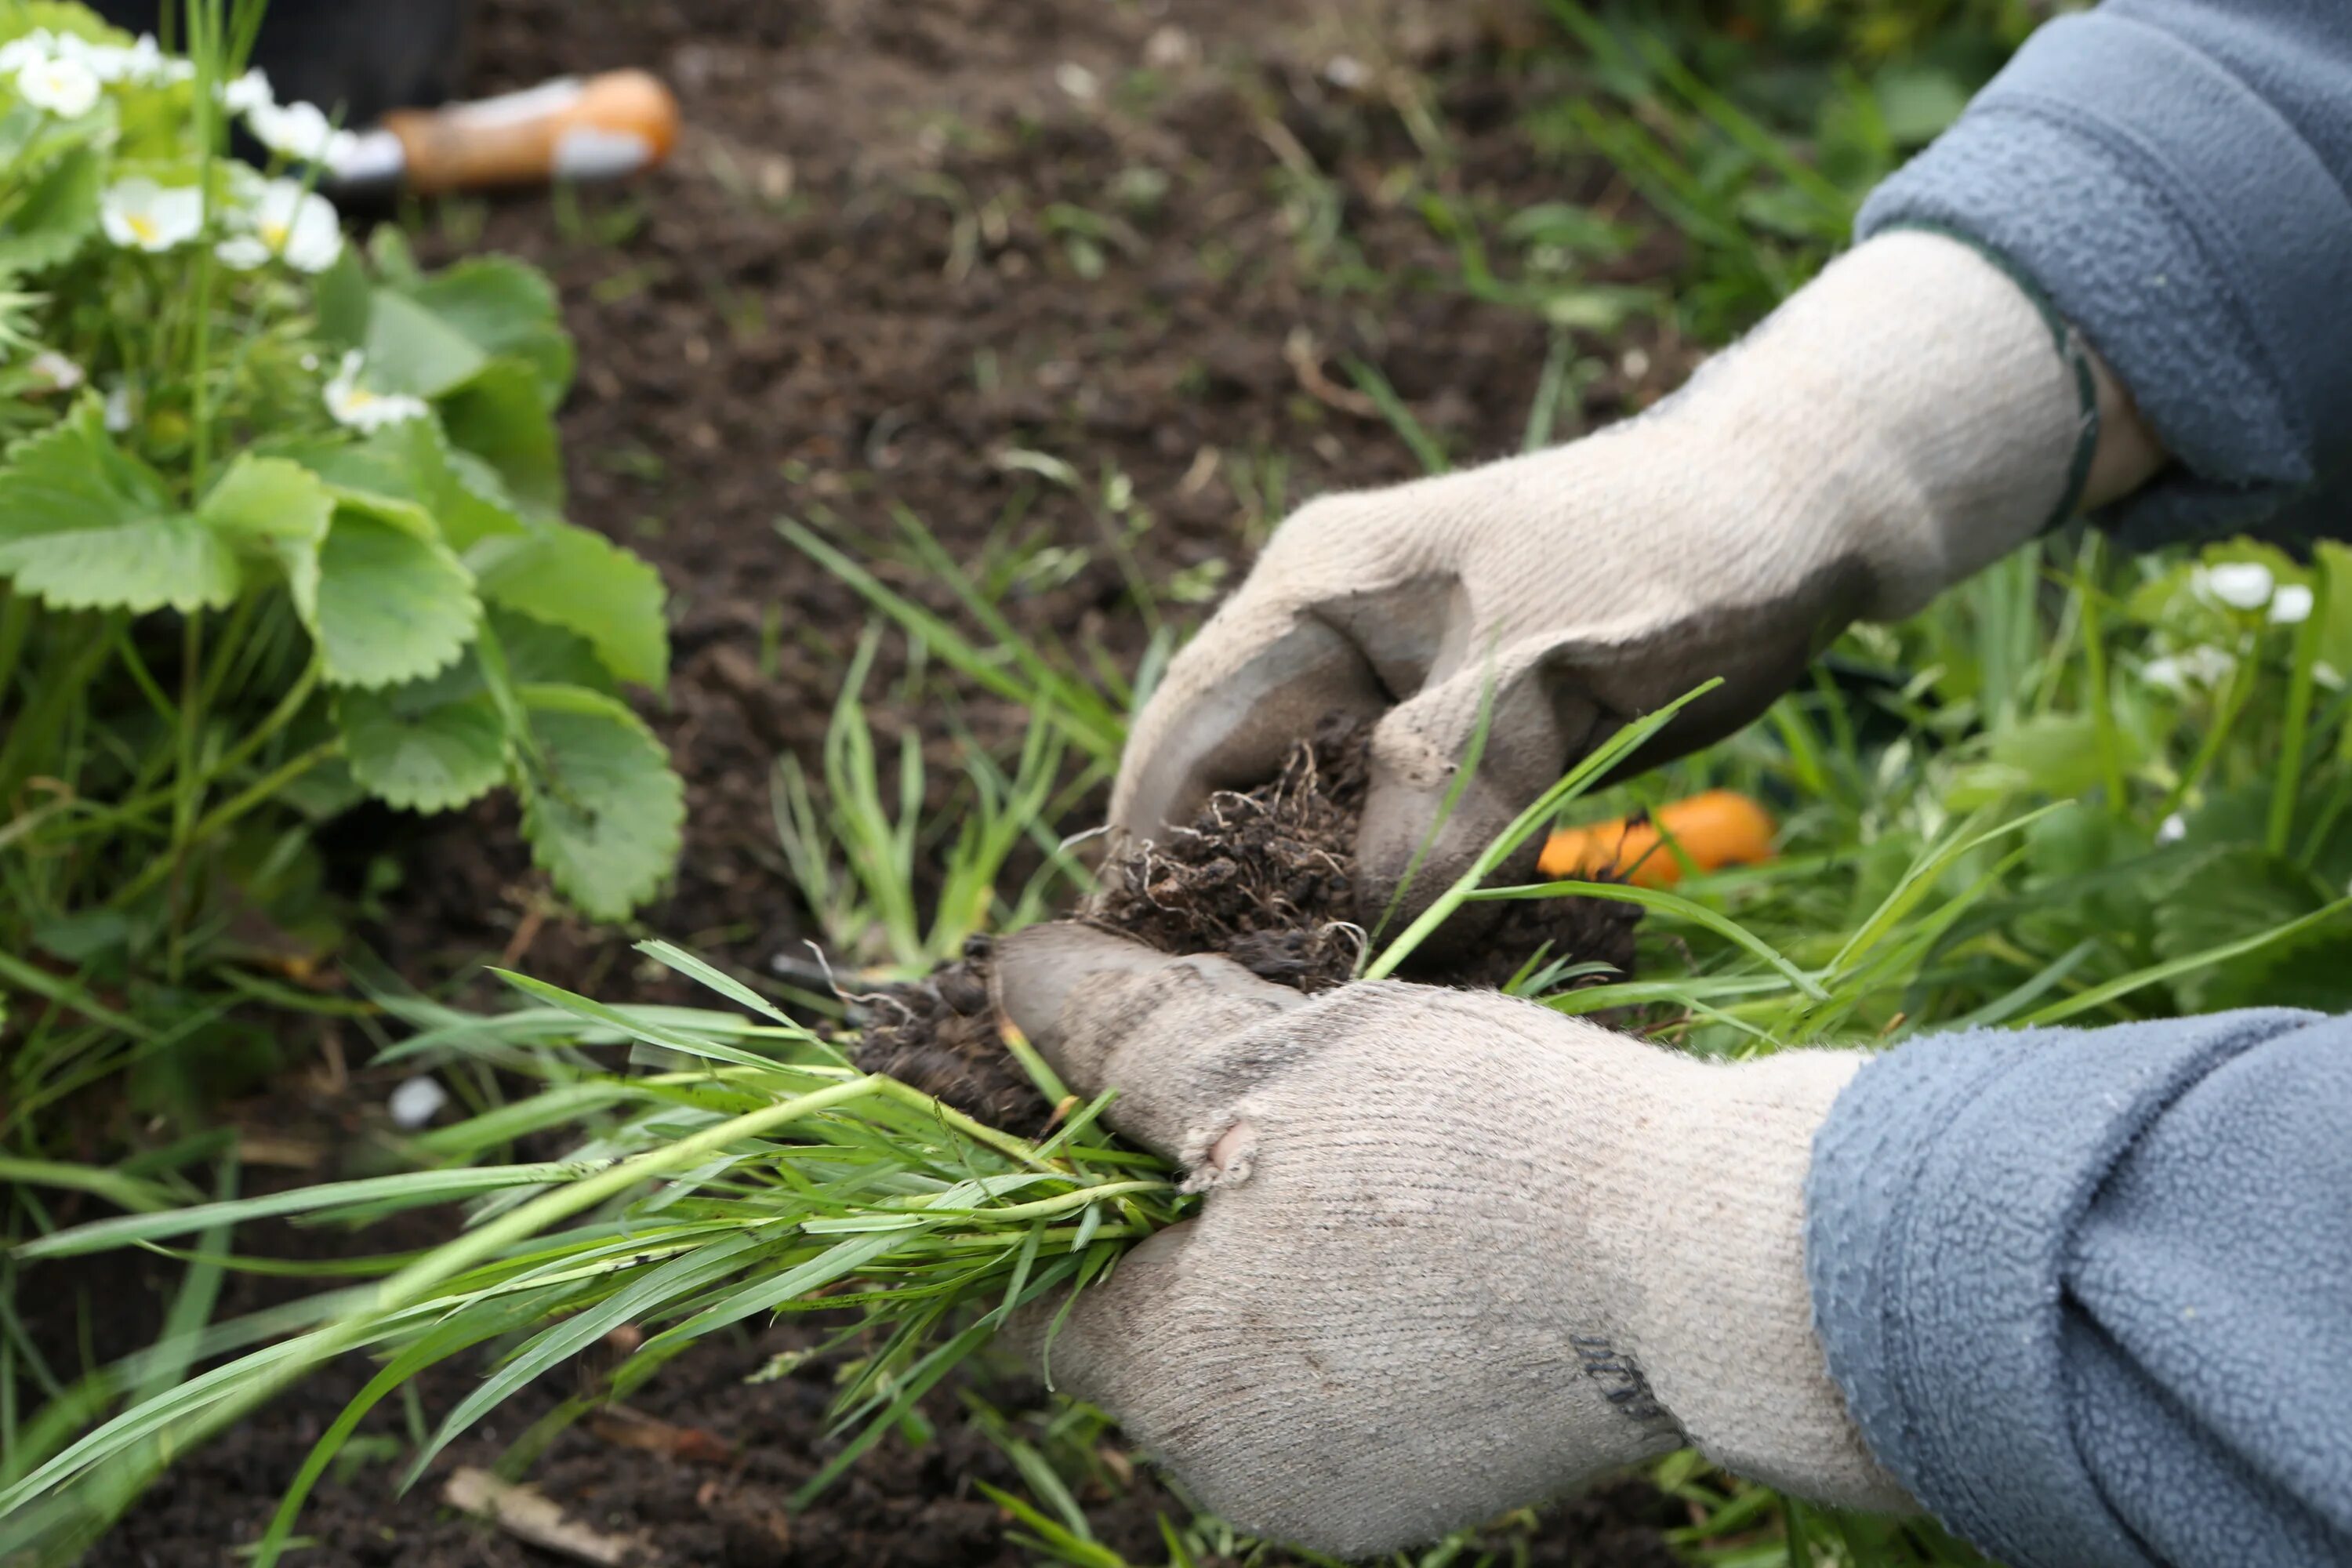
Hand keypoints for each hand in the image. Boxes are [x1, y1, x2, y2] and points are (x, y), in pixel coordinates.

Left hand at [993, 925, 1907, 1556]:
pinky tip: (1424, 1204)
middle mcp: (1240, 1473)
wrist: (1719, 1259)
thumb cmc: (1477, 1146)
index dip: (1044, 1175)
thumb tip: (1010, 980)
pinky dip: (1351, 1291)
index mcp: (1171, 1382)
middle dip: (1169, 1191)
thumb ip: (1122, 1036)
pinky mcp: (1446, 1483)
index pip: (1030, 1290)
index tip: (1105, 1085)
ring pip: (1250, 1340)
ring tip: (1351, 1124)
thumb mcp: (1273, 1057)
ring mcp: (1350, 1495)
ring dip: (1266, 1233)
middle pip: (1145, 1313)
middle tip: (1246, 1070)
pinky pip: (1345, 1374)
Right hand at [1113, 230, 2105, 924]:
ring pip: (1321, 832)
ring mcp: (1392, 696)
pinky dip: (1407, 904)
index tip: (1143, 975)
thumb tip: (1363, 924)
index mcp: (1315, 589)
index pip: (1184, 735)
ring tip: (1333, 1015)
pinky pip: (1399, 842)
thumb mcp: (1547, 668)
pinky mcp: (1458, 746)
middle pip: (1239, 797)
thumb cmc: (1672, 556)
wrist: (1796, 513)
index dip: (1153, 856)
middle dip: (1242, 904)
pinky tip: (1425, 972)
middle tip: (1250, 1023)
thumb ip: (1444, 784)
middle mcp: (1329, 643)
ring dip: (1331, 915)